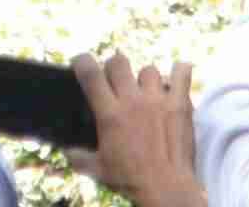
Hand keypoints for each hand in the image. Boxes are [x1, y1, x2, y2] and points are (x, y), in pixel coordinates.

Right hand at [81, 55, 204, 206]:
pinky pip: (181, 72)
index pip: (90, 75)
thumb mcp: (98, 170)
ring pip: (148, 69)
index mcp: (110, 114)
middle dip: (114, 67)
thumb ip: (78, 157)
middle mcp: (132, 101)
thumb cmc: (130, 179)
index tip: (81, 63)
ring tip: (146, 93)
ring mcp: (158, 99)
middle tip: (116, 81)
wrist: (166, 187)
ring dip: (145, 79)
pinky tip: (175, 78)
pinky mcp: (179, 102)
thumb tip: (66, 150)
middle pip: (119, 62)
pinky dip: (179, 71)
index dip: (82, 62)